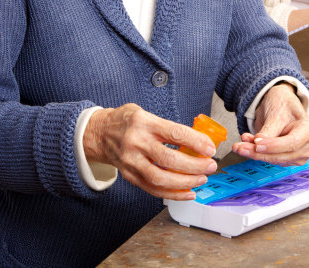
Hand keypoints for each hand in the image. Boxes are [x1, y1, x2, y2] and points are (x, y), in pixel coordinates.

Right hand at [83, 103, 218, 200]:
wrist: (98, 133)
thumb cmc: (126, 121)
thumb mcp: (145, 113)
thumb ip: (167, 126)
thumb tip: (197, 139)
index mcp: (144, 123)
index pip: (174, 133)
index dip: (196, 142)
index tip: (210, 148)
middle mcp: (136, 143)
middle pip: (169, 159)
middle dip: (194, 165)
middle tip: (210, 165)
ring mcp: (131, 162)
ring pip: (161, 178)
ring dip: (185, 182)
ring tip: (202, 179)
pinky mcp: (129, 176)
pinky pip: (153, 189)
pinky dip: (173, 194)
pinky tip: (188, 192)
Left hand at [232, 83, 308, 164]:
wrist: (281, 106)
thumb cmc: (283, 105)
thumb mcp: (277, 113)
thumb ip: (269, 130)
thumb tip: (258, 144)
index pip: (293, 142)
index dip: (274, 145)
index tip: (256, 144)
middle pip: (283, 155)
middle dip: (260, 152)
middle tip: (241, 146)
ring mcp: (300, 155)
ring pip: (275, 160)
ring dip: (255, 154)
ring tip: (240, 144)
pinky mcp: (289, 160)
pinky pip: (272, 160)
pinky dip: (258, 154)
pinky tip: (247, 146)